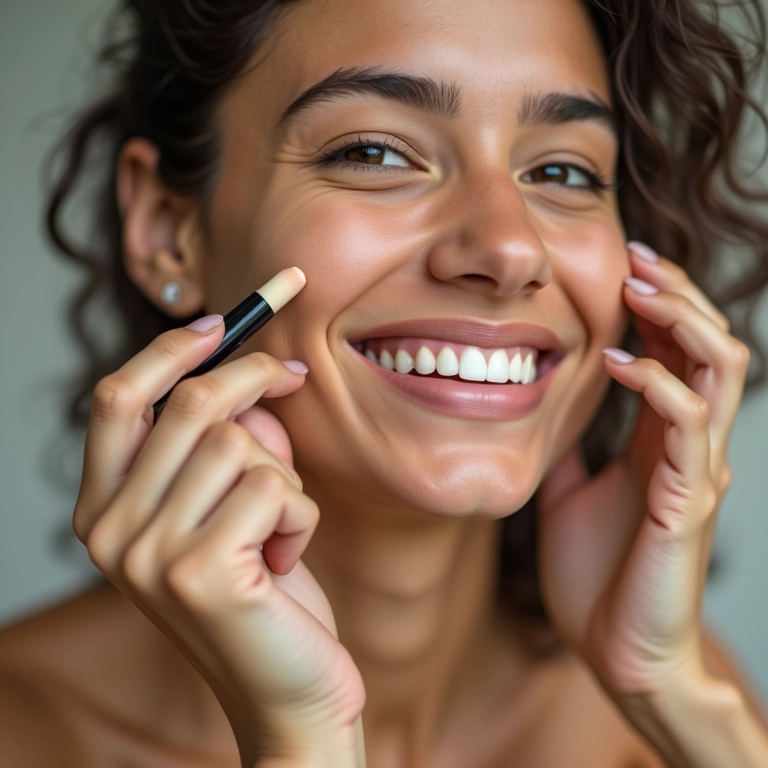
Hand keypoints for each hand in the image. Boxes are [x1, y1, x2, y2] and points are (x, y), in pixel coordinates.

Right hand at [72, 319, 364, 764]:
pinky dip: (304, 515)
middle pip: (190, 405)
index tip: (222, 320)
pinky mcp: (201, 576)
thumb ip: (224, 442)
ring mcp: (149, 556)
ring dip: (286, 478)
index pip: (118, 398)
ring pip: (241, 446)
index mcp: (104, 508)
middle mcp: (109, 531)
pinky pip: (277, 490)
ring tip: (279, 530)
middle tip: (294, 377)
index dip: (170, 348)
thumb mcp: (229, 507)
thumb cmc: (264, 590)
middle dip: (256, 378)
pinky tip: (288, 562)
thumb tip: (253, 375)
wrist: (287, 691)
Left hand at [535, 243, 748, 698]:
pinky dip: (654, 380)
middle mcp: (688, 447)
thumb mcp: (570, 494)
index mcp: (660, 441)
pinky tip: (614, 362)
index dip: (659, 306)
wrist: (614, 650)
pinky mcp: (689, 499)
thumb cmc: (595, 577)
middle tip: (635, 256)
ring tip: (636, 288)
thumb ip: (572, 450)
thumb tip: (546, 414)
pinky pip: (688, 420)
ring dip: (679, 319)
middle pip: (708, 344)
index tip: (622, 267)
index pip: (678, 352)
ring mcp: (695, 470)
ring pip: (718, 368)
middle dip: (677, 293)